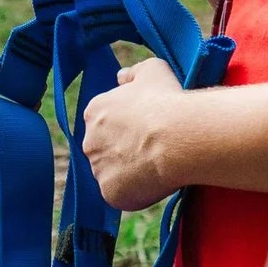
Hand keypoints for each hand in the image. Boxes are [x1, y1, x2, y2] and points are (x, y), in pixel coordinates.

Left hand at [86, 57, 187, 210]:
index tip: (147, 129)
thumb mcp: (153, 70)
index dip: (128, 127)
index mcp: (94, 111)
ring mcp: (98, 169)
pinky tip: (156, 182)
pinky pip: (122, 195)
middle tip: (153, 149)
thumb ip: (133, 72)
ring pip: (113, 174)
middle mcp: (88, 140)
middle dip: (125, 151)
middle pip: (105, 149)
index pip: (105, 122)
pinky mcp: (110, 193)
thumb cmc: (167, 101)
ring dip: (130, 173)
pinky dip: (137, 193)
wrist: (179, 137)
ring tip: (158, 166)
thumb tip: (121, 77)